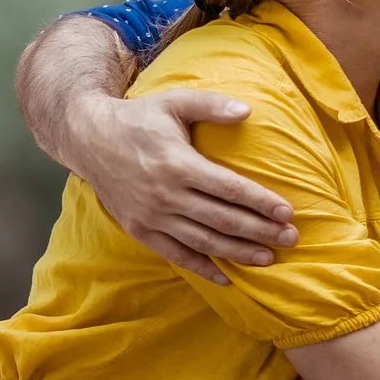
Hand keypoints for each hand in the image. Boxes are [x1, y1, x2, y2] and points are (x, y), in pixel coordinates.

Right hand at [73, 88, 297, 283]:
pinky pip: (176, 255)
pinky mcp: (140, 230)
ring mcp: (151, 217)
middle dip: (260, 231)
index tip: (288, 212)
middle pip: (222, 220)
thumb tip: (248, 111)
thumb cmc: (138, 118)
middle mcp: (165, 195)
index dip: (260, 202)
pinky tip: (227, 278)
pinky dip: (203, 268)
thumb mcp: (173, 102)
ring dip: (238, 253)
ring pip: (204, 242)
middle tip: (291, 239)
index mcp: (178, 164)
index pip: (229, 188)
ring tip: (268, 258)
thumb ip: (211, 105)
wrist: (88, 139)